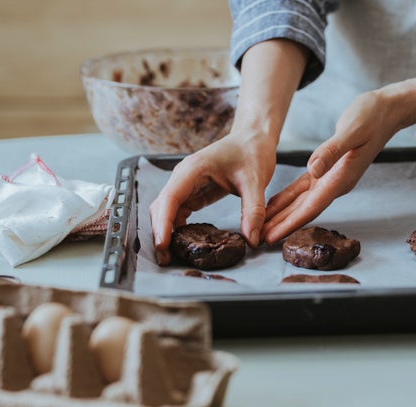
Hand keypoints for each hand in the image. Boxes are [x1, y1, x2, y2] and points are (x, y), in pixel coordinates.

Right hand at [149, 130, 276, 264]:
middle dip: (160, 232)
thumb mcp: (256, 180)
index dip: (163, 223)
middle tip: (166, 259)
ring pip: (165, 210)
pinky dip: (176, 227)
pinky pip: (177, 211)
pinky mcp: (192, 192)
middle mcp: (183, 176)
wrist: (253, 138)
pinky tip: (183, 243)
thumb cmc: (252, 152)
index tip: (163, 245)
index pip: (170, 198)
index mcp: (193, 169)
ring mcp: (185, 184)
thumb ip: (253, 210)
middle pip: (161, 207)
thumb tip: (251, 240)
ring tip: (171, 256)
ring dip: (166, 232)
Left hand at [262, 90, 401, 244]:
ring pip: (301, 202)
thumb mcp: (352, 130)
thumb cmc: (371, 118)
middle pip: (304, 211)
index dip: (290, 224)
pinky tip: (274, 205)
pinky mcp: (327, 169)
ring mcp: (331, 178)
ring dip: (283, 215)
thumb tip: (313, 169)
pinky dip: (288, 198)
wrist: (387, 111)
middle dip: (282, 226)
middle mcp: (335, 184)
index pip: (311, 208)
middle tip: (260, 240)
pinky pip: (303, 189)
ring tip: (263, 227)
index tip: (273, 237)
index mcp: (340, 178)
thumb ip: (332, 151)